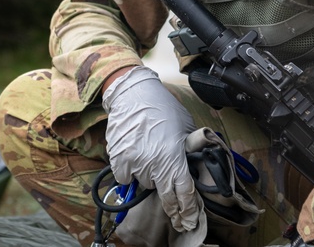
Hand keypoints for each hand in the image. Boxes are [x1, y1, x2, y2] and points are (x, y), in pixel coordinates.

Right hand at [102, 65, 202, 232]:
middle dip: (172, 207)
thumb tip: (195, 166)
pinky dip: (130, 171)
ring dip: (150, 176)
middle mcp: (154, 165)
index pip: (184, 193)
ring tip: (150, 156)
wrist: (132, 94)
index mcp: (173, 158)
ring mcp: (134, 164)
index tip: (190, 218)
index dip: (188, 209)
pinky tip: (135, 155)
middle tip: (177, 215)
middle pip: (165, 196)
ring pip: (145, 183)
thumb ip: (190, 150)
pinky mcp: (118, 160)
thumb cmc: (162, 108)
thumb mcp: (185, 128)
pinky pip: (125, 177)